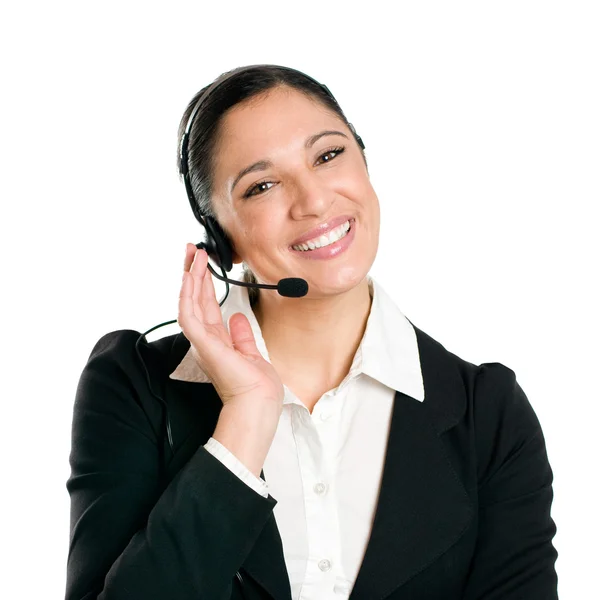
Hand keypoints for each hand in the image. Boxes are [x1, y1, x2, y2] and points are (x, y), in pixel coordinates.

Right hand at [178, 244, 284, 415]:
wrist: (259, 402)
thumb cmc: (256, 386)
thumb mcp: (251, 352)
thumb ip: (241, 335)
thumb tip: (236, 317)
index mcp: (216, 341)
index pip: (206, 306)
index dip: (203, 284)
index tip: (204, 264)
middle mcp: (206, 339)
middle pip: (195, 299)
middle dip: (193, 273)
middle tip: (192, 250)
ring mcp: (202, 341)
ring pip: (189, 302)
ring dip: (190, 277)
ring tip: (193, 254)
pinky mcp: (202, 344)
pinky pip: (188, 315)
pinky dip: (187, 295)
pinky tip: (189, 277)